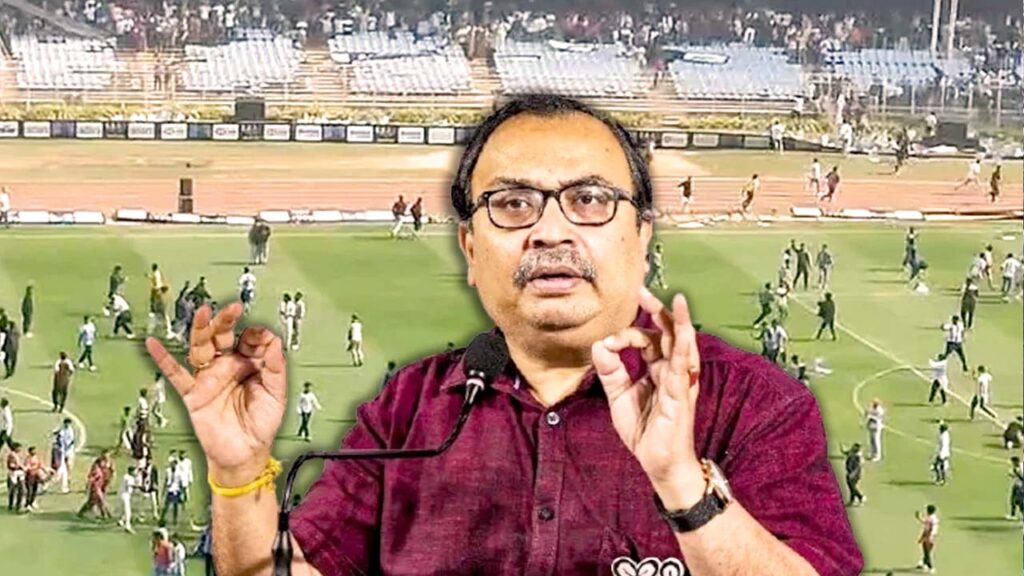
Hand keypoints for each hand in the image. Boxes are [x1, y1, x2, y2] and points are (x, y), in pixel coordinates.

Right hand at [146, 303, 287, 484]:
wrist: (245, 453)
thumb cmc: (261, 424)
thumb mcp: (276, 393)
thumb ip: (275, 366)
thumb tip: (274, 340)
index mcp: (249, 364)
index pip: (250, 339)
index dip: (257, 335)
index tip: (263, 338)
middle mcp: (227, 367)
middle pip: (223, 336)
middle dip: (227, 321)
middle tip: (233, 308)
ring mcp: (209, 378)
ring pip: (201, 348)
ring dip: (201, 329)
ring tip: (202, 312)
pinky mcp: (194, 393)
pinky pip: (176, 374)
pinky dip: (163, 359)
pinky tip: (153, 344)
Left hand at [591, 287, 703, 508]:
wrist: (659, 464)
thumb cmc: (646, 431)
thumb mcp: (619, 396)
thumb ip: (611, 370)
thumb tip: (600, 344)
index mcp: (659, 369)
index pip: (648, 339)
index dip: (628, 333)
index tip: (609, 342)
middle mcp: (673, 371)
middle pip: (668, 333)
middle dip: (657, 310)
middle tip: (642, 290)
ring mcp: (680, 382)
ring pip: (682, 345)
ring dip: (679, 323)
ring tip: (678, 301)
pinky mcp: (681, 396)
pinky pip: (683, 369)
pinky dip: (683, 349)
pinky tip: (682, 333)